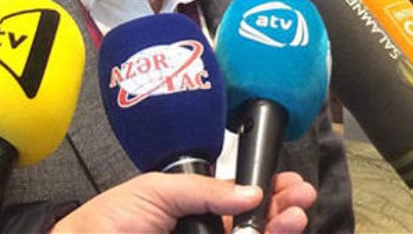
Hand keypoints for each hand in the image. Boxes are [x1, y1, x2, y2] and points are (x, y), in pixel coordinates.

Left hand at [51, 171, 315, 233]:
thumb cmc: (112, 218)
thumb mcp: (157, 190)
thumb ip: (204, 190)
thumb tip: (250, 191)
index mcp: (192, 207)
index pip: (237, 199)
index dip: (266, 189)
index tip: (289, 183)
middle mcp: (203, 231)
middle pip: (252, 223)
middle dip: (281, 209)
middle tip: (301, 198)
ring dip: (277, 228)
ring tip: (294, 216)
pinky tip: (273, 232)